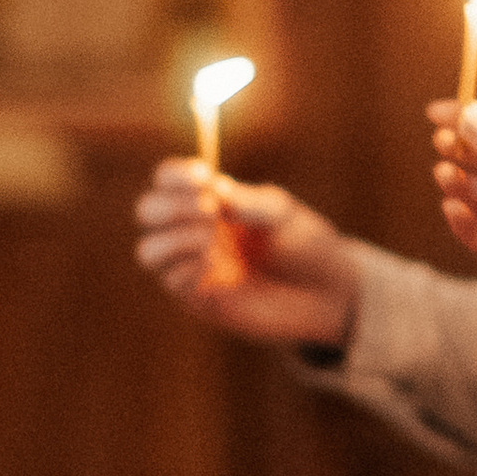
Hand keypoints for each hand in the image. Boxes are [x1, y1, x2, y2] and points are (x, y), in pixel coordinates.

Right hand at [133, 160, 360, 349]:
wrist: (329, 295)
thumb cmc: (307, 247)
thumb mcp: (280, 214)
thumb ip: (244, 201)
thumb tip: (211, 188)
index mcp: (211, 202)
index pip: (168, 180)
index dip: (175, 175)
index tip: (203, 177)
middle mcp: (195, 232)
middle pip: (147, 211)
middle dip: (170, 205)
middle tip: (211, 210)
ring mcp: (195, 267)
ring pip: (148, 250)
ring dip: (175, 237)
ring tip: (212, 238)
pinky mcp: (200, 300)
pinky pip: (170, 280)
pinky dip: (187, 265)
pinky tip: (215, 264)